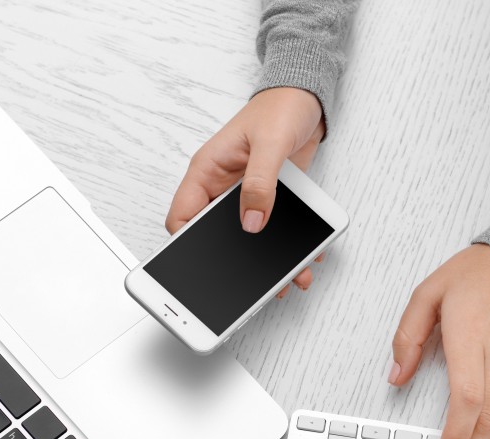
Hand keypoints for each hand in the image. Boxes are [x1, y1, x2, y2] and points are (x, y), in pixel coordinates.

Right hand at [166, 87, 326, 296]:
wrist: (306, 99)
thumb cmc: (279, 108)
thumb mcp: (269, 144)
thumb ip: (259, 184)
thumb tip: (252, 222)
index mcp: (208, 172)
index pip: (183, 216)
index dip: (186, 244)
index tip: (202, 266)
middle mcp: (224, 189)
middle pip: (217, 237)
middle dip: (236, 263)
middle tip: (252, 287)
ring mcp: (247, 197)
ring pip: (249, 241)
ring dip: (269, 262)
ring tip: (288, 280)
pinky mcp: (272, 202)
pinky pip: (275, 233)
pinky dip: (290, 249)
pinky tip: (306, 259)